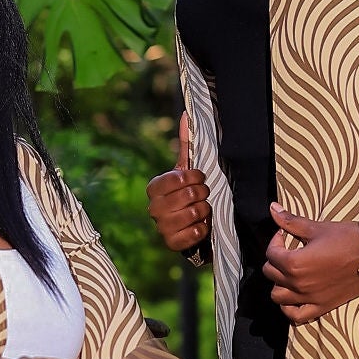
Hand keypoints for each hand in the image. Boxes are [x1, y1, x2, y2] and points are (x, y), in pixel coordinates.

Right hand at [147, 114, 211, 256]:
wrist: (191, 225)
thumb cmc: (189, 193)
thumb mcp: (188, 169)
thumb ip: (187, 144)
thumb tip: (187, 114)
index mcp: (155, 187)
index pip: (177, 178)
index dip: (194, 177)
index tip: (201, 177)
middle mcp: (153, 207)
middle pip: (188, 196)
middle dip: (203, 194)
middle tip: (204, 195)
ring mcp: (161, 227)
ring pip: (193, 214)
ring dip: (204, 211)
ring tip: (204, 210)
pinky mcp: (171, 244)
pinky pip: (193, 234)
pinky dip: (202, 229)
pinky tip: (201, 226)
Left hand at [264, 206, 358, 322]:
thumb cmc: (346, 238)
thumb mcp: (316, 228)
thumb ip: (291, 221)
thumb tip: (272, 208)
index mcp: (294, 263)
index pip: (271, 254)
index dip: (276, 241)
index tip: (285, 235)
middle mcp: (298, 283)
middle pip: (271, 274)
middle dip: (276, 260)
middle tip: (287, 252)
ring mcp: (309, 298)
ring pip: (278, 296)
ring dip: (279, 284)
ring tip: (288, 274)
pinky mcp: (321, 306)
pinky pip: (296, 315)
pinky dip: (289, 308)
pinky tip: (292, 297)